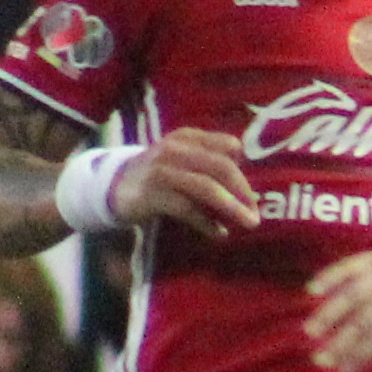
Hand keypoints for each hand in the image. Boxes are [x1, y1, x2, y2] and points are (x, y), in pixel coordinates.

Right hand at [119, 127, 262, 240]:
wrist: (115, 185)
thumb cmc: (160, 174)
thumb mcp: (184, 159)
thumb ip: (211, 161)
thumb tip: (246, 173)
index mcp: (187, 137)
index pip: (227, 146)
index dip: (245, 171)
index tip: (254, 193)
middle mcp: (175, 149)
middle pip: (221, 167)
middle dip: (243, 192)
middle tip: (256, 214)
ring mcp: (161, 170)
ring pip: (206, 187)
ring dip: (231, 207)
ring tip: (248, 223)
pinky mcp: (151, 194)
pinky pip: (187, 209)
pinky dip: (207, 223)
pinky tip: (219, 234)